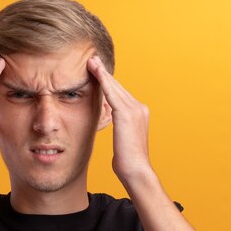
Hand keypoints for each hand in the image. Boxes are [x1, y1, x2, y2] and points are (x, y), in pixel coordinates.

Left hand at [86, 55, 153, 184]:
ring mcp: (135, 110)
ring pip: (115, 87)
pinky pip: (112, 94)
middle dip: (104, 73)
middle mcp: (140, 108)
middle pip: (118, 87)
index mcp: (139, 113)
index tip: (97, 72)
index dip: (108, 83)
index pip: (121, 94)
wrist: (136, 171)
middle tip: (92, 59)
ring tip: (91, 61)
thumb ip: (119, 128)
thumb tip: (111, 124)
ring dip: (102, 73)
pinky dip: (103, 81)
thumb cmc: (128, 162)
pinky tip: (95, 71)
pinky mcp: (127, 114)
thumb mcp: (122, 141)